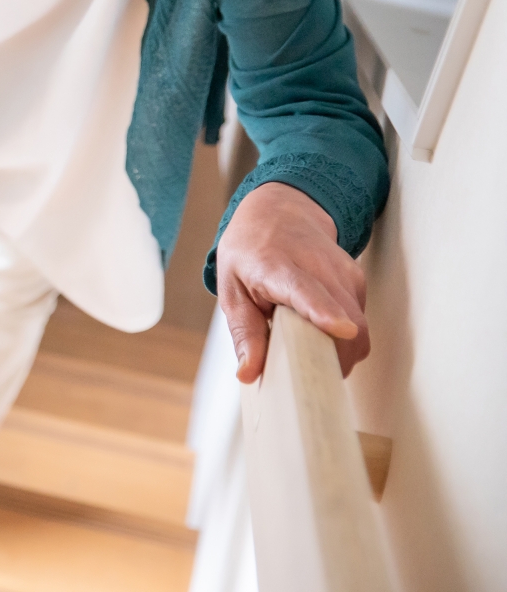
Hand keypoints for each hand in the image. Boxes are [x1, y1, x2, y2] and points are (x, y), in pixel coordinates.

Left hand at [215, 181, 368, 382]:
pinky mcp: (357, 280)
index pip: (305, 290)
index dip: (324, 312)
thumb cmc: (250, 252)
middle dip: (336, 358)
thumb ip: (245, 333)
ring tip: (309, 353)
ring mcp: (342, 272)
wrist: (279, 212)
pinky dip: (344, 338)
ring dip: (341, 352)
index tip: (341, 330)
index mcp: (276, 266)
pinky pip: (359, 321)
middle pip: (344, 318)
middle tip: (310, 379)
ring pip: (358, 326)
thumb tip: (249, 374)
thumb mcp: (232, 289)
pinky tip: (319, 331)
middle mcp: (317, 266)